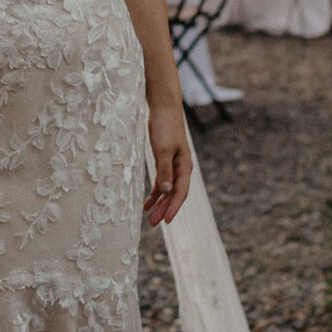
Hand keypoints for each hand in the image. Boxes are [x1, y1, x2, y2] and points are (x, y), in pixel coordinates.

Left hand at [143, 102, 192, 227]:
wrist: (163, 107)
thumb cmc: (164, 126)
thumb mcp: (162, 149)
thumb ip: (164, 171)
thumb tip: (165, 191)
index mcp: (185, 167)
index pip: (180, 193)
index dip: (173, 208)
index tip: (165, 222)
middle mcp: (181, 168)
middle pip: (174, 194)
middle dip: (164, 209)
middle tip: (153, 224)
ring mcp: (173, 165)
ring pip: (167, 190)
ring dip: (159, 203)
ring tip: (149, 218)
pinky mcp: (164, 160)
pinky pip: (161, 181)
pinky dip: (154, 192)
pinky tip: (147, 203)